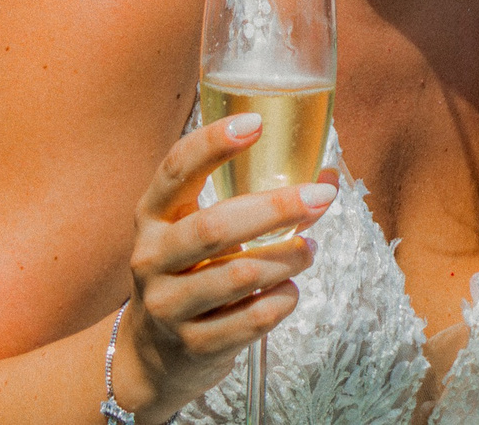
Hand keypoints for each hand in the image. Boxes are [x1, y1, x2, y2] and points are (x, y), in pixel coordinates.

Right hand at [112, 114, 338, 419]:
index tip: (256, 123)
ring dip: (288, 257)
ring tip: (308, 248)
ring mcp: (168, 306)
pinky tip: (288, 289)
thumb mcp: (201, 233)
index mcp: (152, 217)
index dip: (213, 143)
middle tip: (321, 197)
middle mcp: (151, 258)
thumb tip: (327, 178)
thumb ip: (253, 202)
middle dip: (276, 208)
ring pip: (240, 275)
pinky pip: (254, 318)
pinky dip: (283, 299)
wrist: (153, 355)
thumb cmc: (191, 272)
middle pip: (215, 227)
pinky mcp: (193, 346)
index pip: (176, 169)